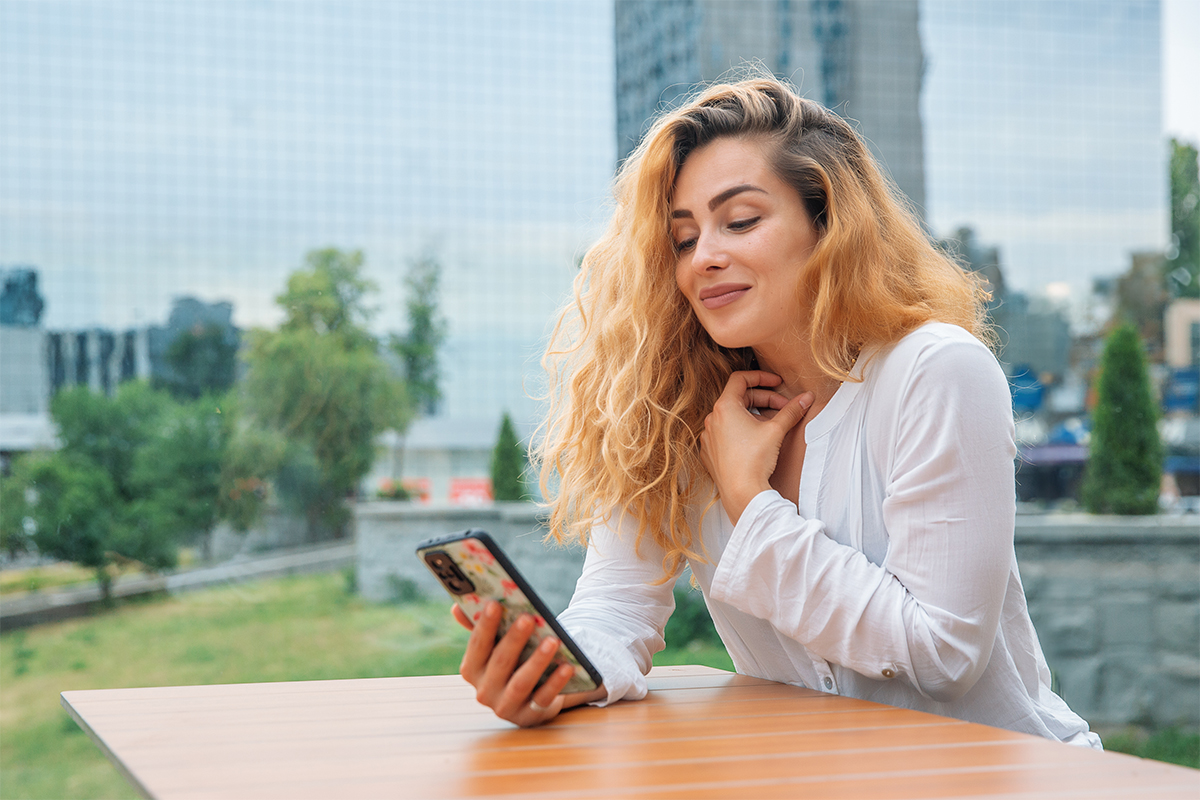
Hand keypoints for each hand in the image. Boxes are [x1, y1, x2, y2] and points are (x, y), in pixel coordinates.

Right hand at [453, 602, 603, 726]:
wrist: (531, 694)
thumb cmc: (512, 661)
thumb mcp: (495, 646)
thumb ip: (478, 626)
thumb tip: (456, 607)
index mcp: (472, 670)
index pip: (477, 645)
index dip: (484, 624)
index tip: (494, 603)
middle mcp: (484, 691)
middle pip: (500, 662)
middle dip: (514, 639)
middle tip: (528, 618)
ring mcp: (506, 706)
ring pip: (521, 682)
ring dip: (537, 660)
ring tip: (552, 640)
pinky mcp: (529, 716)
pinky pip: (543, 698)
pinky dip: (555, 682)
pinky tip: (567, 666)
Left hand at [699, 371, 812, 521]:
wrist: (741, 493)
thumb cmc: (755, 460)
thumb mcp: (776, 430)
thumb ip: (791, 410)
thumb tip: (807, 397)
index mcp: (724, 407)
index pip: (740, 379)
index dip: (761, 377)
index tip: (776, 382)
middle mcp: (712, 419)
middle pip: (739, 399)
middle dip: (763, 400)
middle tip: (783, 408)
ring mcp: (708, 437)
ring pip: (731, 417)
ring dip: (752, 416)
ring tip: (771, 425)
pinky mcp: (709, 453)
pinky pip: (724, 434)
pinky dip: (740, 431)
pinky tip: (755, 441)